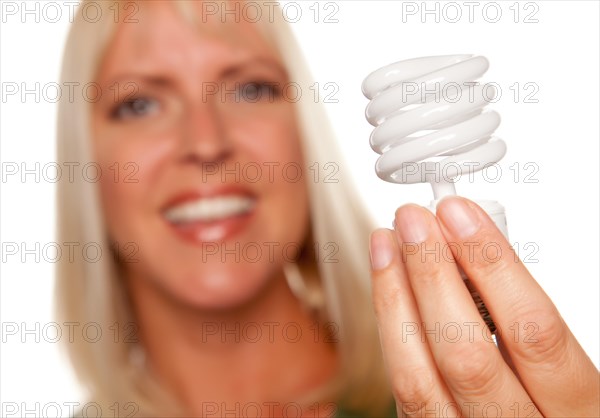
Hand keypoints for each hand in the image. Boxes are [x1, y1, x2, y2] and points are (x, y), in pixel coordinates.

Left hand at [368, 196, 598, 417]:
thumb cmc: (551, 405)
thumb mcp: (560, 367)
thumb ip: (517, 315)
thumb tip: (466, 247)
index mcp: (573, 410)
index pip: (532, 330)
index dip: (491, 264)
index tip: (460, 215)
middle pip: (465, 354)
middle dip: (432, 274)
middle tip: (412, 221)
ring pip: (418, 378)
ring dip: (395, 298)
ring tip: (386, 244)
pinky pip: (402, 388)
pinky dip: (390, 330)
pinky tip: (388, 290)